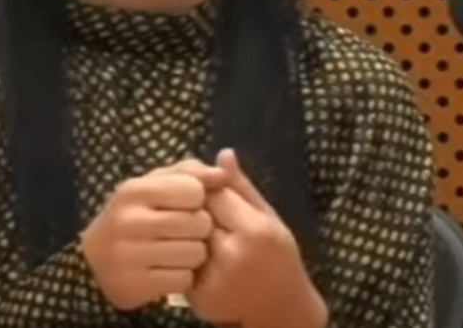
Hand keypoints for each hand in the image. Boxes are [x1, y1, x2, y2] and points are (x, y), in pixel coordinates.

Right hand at [81, 159, 226, 310]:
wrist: (93, 260)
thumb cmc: (135, 214)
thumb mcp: (154, 185)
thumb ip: (190, 173)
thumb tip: (223, 172)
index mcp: (134, 190)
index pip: (193, 189)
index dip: (197, 199)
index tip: (186, 206)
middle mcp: (128, 220)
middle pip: (198, 223)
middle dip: (200, 229)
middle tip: (185, 232)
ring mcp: (128, 255)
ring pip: (195, 253)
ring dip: (194, 254)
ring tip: (178, 251)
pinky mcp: (134, 286)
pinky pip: (183, 280)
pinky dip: (183, 277)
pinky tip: (169, 271)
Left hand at [188, 149, 326, 327]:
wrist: (281, 309)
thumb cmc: (279, 256)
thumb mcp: (269, 217)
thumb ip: (242, 187)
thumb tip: (223, 152)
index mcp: (253, 232)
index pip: (214, 194)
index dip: (209, 189)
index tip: (212, 191)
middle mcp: (231, 256)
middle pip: (194, 216)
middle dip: (193, 209)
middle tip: (199, 210)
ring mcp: (213, 279)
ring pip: (183, 239)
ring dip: (184, 231)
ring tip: (194, 229)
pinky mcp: (199, 297)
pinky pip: (182, 263)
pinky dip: (183, 256)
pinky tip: (193, 253)